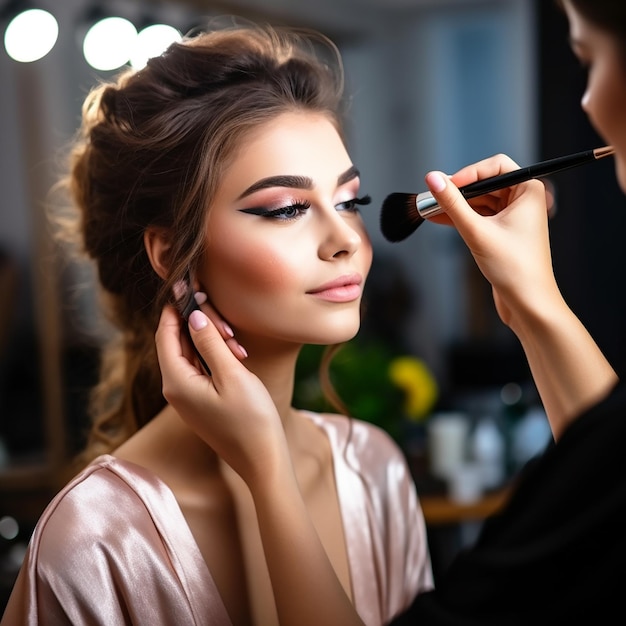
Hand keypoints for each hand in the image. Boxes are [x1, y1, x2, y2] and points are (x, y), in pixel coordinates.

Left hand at [155, 304, 286, 484]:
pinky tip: (237, 357)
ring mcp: (187, 398)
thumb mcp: (232, 374)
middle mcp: (175, 389)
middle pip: (177, 343)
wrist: (263, 460)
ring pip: (191, 355)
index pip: (165, 334)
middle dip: (200, 325)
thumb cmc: (251, 419)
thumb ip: (210, 342)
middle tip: (226, 319)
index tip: (187, 286)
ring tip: (237, 343)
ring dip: (212, 342)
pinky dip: (215, 358)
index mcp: (176, 381)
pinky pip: (200, 370)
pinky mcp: (200, 403)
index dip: (175, 308)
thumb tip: (193, 314)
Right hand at [424, 154, 558, 328]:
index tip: (446, 185)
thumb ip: (453, 203)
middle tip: (432, 197)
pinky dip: (460, 218)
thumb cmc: (515, 268)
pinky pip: (478, 217)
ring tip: (430, 210)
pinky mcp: (502, 233)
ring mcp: (512, 217)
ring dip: (455, 206)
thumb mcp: (477, 231)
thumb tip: (433, 179)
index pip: (495, 167)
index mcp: (528, 191)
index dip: (468, 174)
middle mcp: (523, 200)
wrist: (528, 303)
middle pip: (484, 184)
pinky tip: (438, 218)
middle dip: (458, 192)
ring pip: (478, 202)